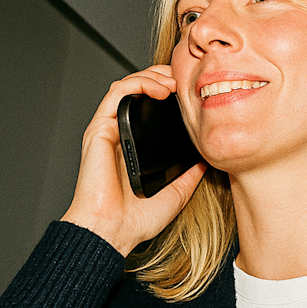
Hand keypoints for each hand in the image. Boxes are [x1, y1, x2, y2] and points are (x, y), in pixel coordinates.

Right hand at [61, 66, 205, 255]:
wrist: (112, 232)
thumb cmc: (134, 220)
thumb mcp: (175, 194)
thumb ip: (189, 175)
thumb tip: (207, 159)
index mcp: (135, 147)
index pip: (150, 108)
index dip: (169, 93)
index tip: (192, 93)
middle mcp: (120, 135)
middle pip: (138, 91)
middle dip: (162, 77)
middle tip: (185, 78)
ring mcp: (108, 130)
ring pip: (127, 86)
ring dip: (151, 76)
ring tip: (174, 81)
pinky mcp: (99, 129)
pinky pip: (117, 94)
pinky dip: (138, 83)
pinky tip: (159, 88)